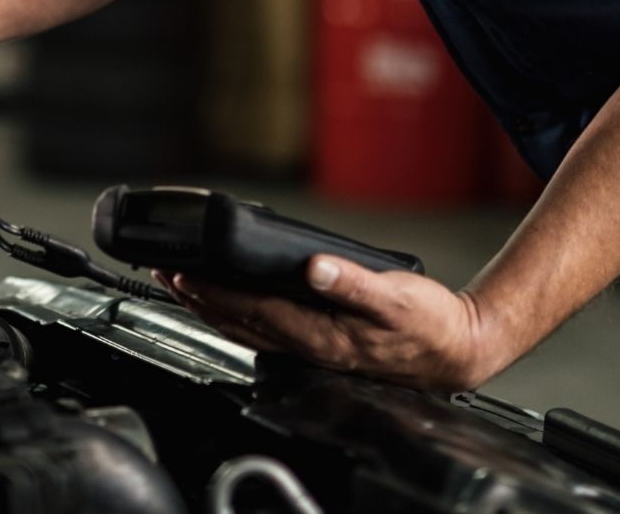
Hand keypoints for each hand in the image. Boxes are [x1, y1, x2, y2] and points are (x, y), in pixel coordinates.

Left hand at [162, 256, 507, 391]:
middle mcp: (309, 348)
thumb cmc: (430, 325)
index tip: (184, 273)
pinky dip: (236, 313)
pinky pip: (264, 330)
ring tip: (181, 284)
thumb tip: (314, 268)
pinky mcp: (318, 343)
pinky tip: (227, 302)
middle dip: (197, 299)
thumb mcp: (397, 296)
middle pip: (238, 323)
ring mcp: (311, 349)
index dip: (215, 292)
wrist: (455, 350)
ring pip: (246, 329)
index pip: (253, 311)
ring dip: (210, 307)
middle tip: (163, 273)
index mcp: (321, 336)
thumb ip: (352, 283)